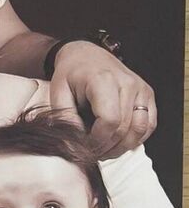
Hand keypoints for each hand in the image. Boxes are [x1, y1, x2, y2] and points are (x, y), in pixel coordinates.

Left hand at [49, 41, 155, 158]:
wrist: (85, 55)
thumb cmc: (71, 73)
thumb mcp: (58, 93)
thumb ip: (66, 118)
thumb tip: (75, 143)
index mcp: (103, 80)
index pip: (110, 121)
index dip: (97, 140)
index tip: (85, 146)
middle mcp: (127, 83)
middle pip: (124, 129)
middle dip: (107, 147)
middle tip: (91, 152)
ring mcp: (140, 89)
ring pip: (139, 130)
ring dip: (122, 146)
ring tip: (105, 149)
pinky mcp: (147, 94)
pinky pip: (149, 124)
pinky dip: (136, 138)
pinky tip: (119, 141)